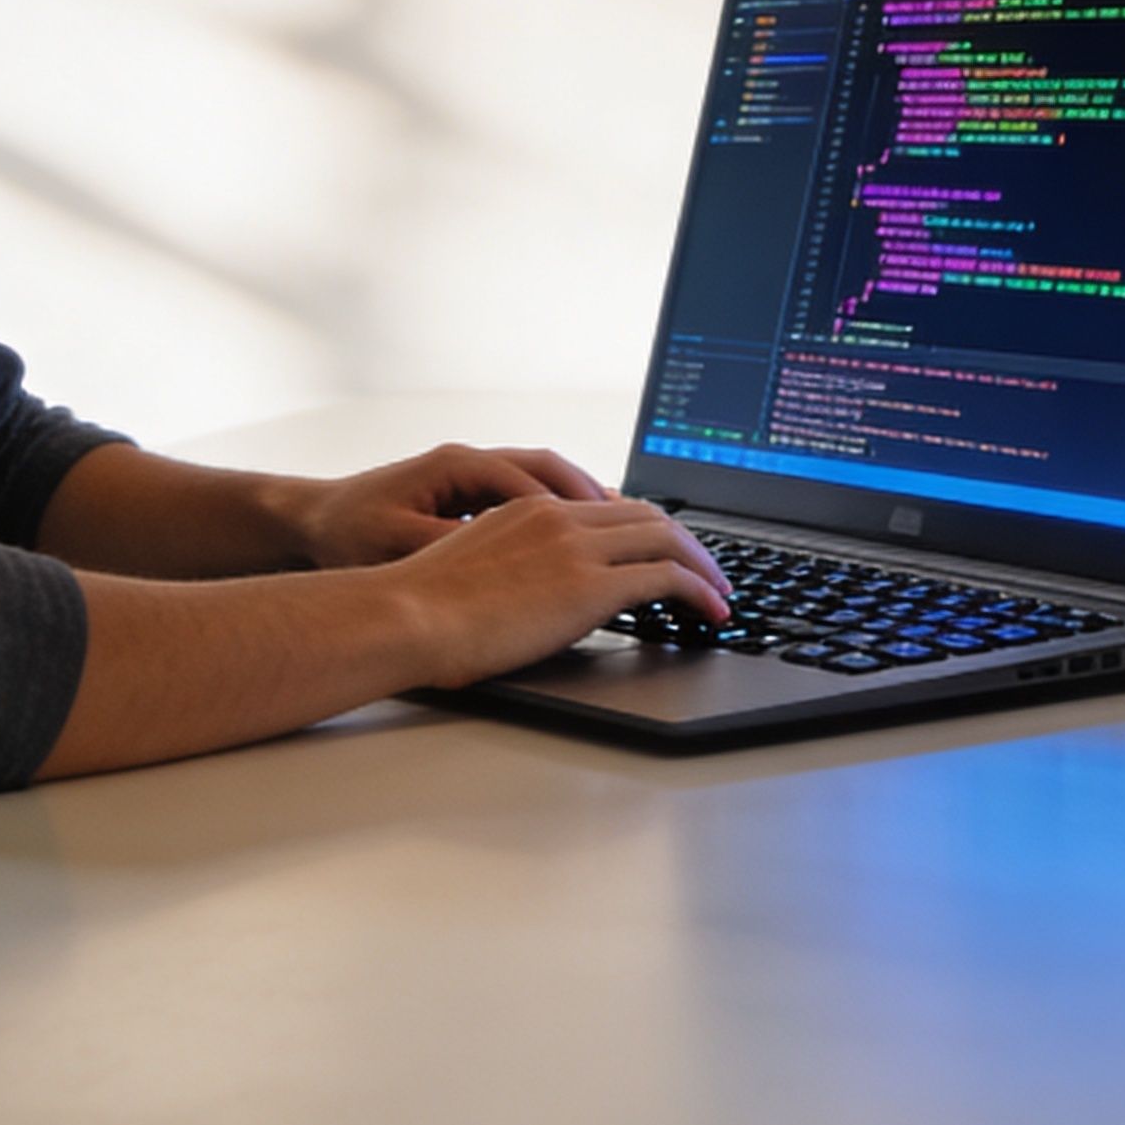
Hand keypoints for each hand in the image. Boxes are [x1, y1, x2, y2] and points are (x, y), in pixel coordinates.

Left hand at [293, 443, 608, 567]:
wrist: (311, 522)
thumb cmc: (348, 534)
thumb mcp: (396, 544)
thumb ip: (452, 543)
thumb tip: (502, 551)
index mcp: (458, 466)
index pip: (535, 479)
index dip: (577, 510)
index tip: (613, 537)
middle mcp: (472, 461)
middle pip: (556, 470)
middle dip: (604, 502)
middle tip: (651, 534)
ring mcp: (474, 475)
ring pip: (550, 480)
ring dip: (590, 506)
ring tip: (634, 537)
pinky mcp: (471, 495)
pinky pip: (533, 495)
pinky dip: (566, 514)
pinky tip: (586, 544)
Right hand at [387, 498, 731, 687]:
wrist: (405, 617)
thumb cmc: (418, 610)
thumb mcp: (471, 570)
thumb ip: (510, 568)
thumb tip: (529, 599)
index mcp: (528, 509)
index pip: (607, 507)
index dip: (646, 528)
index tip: (666, 551)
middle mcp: (558, 517)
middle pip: (647, 515)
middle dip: (686, 543)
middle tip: (707, 571)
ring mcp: (576, 548)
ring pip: (667, 539)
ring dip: (702, 566)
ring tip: (720, 593)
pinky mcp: (589, 585)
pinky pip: (667, 578)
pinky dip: (698, 591)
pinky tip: (710, 612)